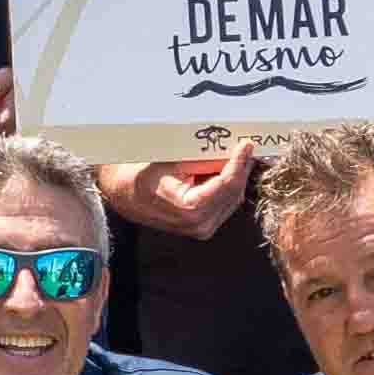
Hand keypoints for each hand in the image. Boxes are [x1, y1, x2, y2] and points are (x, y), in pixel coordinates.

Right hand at [104, 151, 256, 239]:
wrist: (126, 196)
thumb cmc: (143, 177)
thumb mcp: (172, 161)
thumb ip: (203, 158)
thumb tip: (229, 147)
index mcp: (191, 210)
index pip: (227, 184)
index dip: (239, 162)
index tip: (247, 144)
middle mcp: (200, 225)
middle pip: (234, 192)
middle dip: (241, 168)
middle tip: (245, 146)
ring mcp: (203, 229)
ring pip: (233, 199)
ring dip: (236, 176)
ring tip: (234, 155)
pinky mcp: (204, 227)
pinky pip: (225, 204)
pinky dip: (228, 186)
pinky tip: (225, 170)